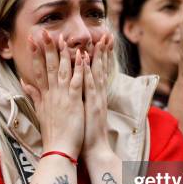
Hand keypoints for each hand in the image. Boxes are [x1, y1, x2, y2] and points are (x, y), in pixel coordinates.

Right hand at [21, 30, 84, 158]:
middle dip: (45, 48)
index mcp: (44, 95)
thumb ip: (33, 95)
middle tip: (43, 31)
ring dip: (61, 53)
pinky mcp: (73, 102)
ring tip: (61, 37)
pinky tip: (80, 56)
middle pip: (47, 66)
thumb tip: (24, 82)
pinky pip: (76, 82)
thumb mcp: (39, 112)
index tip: (32, 39)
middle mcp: (51, 93)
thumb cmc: (52, 133)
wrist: (58, 150)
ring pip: (61, 71)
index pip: (37, 70)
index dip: (35, 54)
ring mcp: (62, 97)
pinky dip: (78, 69)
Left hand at [81, 34, 112, 159]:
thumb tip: (76, 92)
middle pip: (100, 68)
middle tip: (106, 33)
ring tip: (99, 38)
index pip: (97, 72)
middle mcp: (97, 94)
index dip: (99, 56)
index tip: (99, 41)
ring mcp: (96, 98)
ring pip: (96, 72)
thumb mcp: (83, 114)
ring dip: (97, 55)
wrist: (94, 150)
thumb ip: (81, 100)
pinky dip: (86, 71)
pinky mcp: (92, 104)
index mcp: (94, 96)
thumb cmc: (85, 134)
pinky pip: (88, 84)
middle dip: (103, 51)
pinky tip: (85, 58)